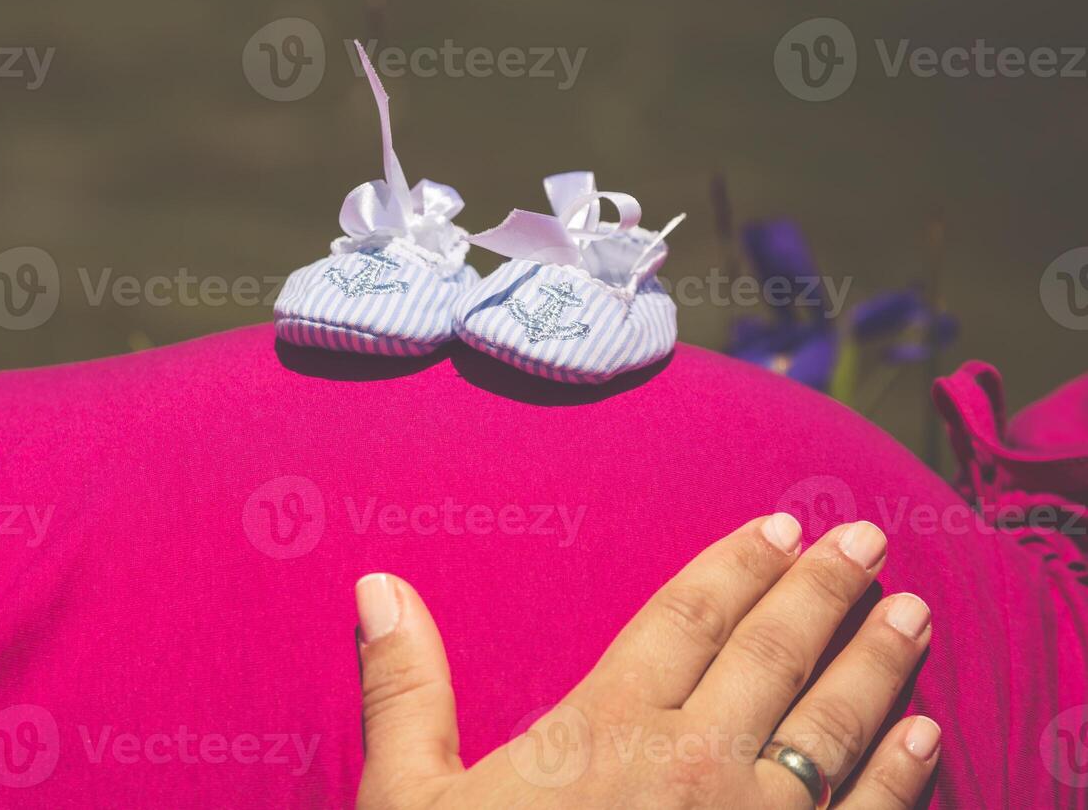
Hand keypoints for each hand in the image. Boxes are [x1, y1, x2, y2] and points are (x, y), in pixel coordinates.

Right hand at [353, 515, 939, 808]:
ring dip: (878, 663)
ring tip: (913, 611)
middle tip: (868, 540)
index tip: (780, 525)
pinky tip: (929, 734)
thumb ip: (404, 690)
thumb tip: (377, 586)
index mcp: (605, 730)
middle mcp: (693, 766)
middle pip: (773, 655)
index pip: (685, 619)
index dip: (735, 566)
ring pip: (832, 726)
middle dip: (825, 590)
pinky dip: (905, 773)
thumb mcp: (408, 802)